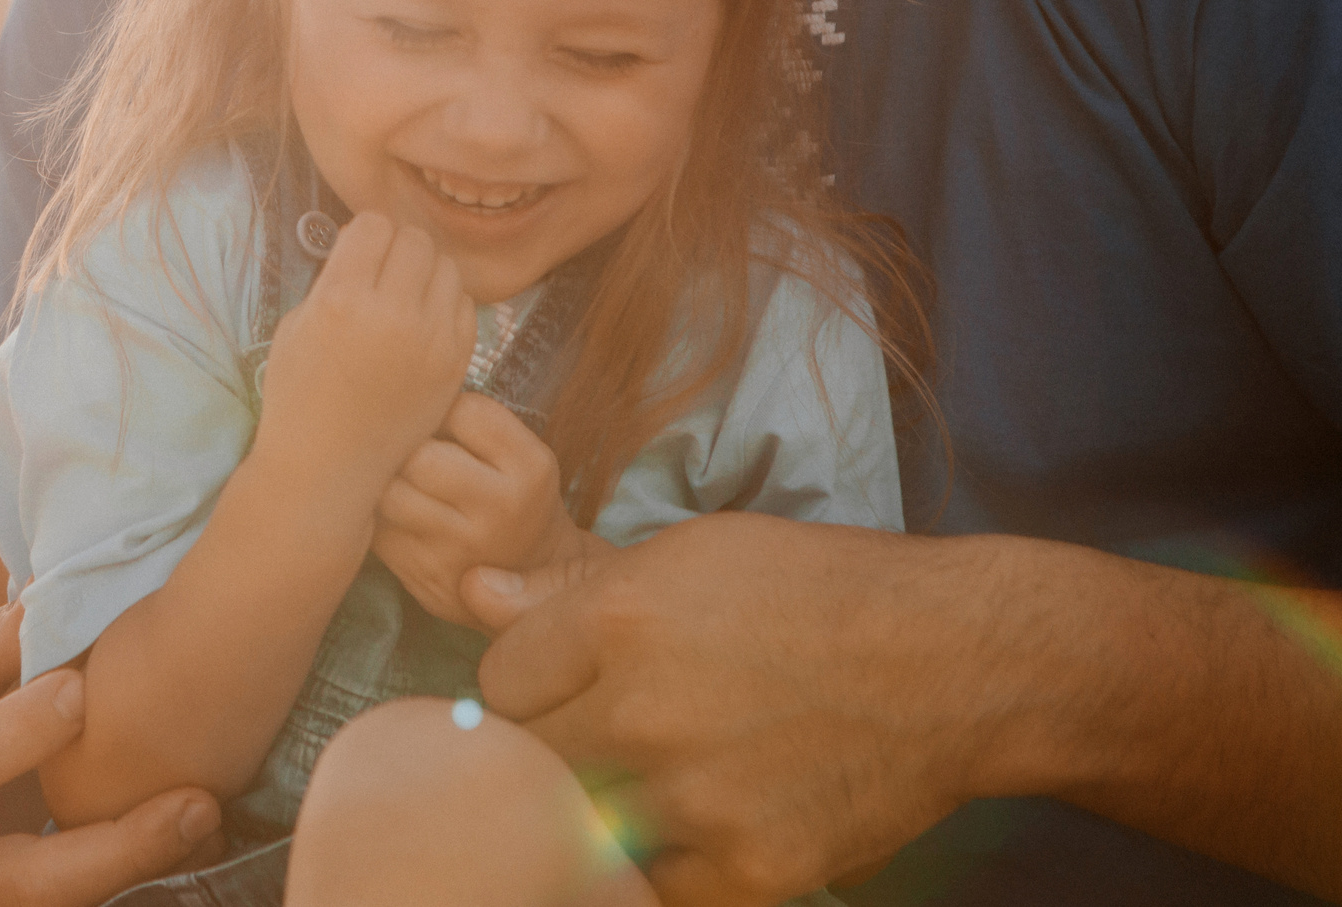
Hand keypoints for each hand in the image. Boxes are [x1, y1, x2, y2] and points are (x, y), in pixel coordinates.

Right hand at [256, 213, 470, 494]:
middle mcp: (392, 314)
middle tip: (382, 272)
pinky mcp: (456, 363)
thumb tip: (366, 245)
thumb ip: (333, 279)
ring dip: (425, 271)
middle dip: (396, 248)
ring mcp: (432, 340)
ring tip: (404, 295)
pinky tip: (423, 322)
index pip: (373, 225)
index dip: (364, 234)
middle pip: (415, 240)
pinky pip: (465, 304)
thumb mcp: (296, 324)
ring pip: (447, 267)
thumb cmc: (299, 395)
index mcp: (341, 300)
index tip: (357, 253)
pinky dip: (445, 303)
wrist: (327, 467)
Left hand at [373, 393, 598, 623]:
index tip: (443, 421)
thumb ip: (472, 420)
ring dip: (385, 480)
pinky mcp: (426, 575)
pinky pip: (378, 530)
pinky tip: (395, 512)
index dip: (443, 408)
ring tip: (396, 476)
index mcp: (530, 468)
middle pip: (418, 456)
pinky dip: (378, 515)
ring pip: (389, 494)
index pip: (462, 410)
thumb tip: (396, 388)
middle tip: (408, 446)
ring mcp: (461, 549)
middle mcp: (500, 511)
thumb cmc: (511, 494)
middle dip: (407, 444)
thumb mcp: (519, 453)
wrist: (530, 574)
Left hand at [461, 514, 974, 906]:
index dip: (525, 686)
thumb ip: (571, 590)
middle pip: (528, 762)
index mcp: (620, 620)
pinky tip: (690, 825)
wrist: (954, 664)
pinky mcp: (749, 869)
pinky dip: (660, 863)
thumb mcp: (690, 554)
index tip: (559, 686)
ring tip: (645, 778)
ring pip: (581, 828)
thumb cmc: (817, 591)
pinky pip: (654, 886)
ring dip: (597, 808)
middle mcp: (644, 713)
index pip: (499, 682)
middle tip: (590, 740)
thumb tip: (473, 592)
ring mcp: (695, 800)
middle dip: (547, 751)